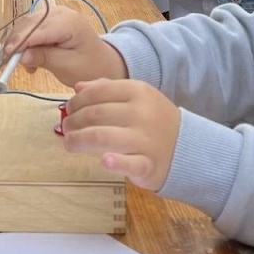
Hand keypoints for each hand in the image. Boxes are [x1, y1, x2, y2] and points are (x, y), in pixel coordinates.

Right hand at [7, 3, 125, 86]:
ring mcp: (55, 14)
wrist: (103, 62)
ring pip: (27, 25)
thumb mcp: (68, 66)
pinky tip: (29, 59)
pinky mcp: (50, 20)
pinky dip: (25, 42)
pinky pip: (31, 28)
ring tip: (21, 64)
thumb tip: (21, 56)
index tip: (7, 56)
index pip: (39, 29)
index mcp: (69, 22)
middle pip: (30, 24)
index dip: (21, 41)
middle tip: (7, 63)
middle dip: (16, 43)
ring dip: (19, 43)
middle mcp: (60, 12)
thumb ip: (45, 58)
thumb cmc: (89, 67)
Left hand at [61, 78, 180, 190]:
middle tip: (66, 129)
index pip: (98, 92)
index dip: (77, 101)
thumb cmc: (154, 121)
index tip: (68, 109)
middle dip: (73, 122)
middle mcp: (140, 113)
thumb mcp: (136, 98)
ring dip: (79, 140)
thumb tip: (79, 88)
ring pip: (103, 137)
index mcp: (138, 92)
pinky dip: (115, 162)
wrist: (187, 148)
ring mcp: (145, 140)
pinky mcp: (148, 164)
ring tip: (69, 144)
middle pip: (95, 114)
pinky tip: (104, 161)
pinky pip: (129, 163)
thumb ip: (107, 89)